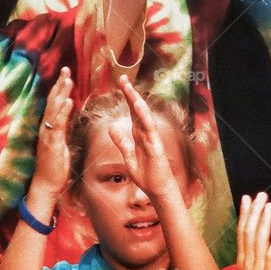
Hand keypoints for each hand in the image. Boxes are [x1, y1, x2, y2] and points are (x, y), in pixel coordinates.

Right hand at [31, 68, 73, 197]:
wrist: (46, 185)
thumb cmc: (54, 169)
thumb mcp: (61, 147)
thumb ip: (62, 132)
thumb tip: (67, 121)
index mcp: (49, 129)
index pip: (54, 105)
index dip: (59, 90)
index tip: (66, 76)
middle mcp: (46, 129)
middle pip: (52, 102)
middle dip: (59, 85)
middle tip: (66, 69)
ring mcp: (47, 135)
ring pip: (53, 110)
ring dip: (61, 93)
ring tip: (68, 79)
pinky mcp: (52, 143)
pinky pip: (57, 124)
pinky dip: (62, 112)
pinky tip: (68, 101)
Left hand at [108, 75, 180, 201]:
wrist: (159, 191)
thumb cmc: (147, 177)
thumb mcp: (129, 158)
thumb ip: (121, 143)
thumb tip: (111, 127)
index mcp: (139, 136)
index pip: (131, 113)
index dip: (126, 99)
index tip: (120, 84)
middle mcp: (147, 134)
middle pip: (137, 110)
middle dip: (130, 94)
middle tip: (122, 78)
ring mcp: (153, 139)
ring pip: (144, 117)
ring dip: (136, 102)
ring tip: (128, 88)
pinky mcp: (156, 147)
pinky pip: (150, 129)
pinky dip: (144, 118)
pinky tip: (138, 106)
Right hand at [237, 193, 270, 269]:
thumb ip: (266, 264)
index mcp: (245, 261)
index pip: (243, 232)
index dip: (246, 214)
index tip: (248, 199)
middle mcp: (248, 262)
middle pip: (249, 231)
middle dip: (255, 211)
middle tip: (260, 194)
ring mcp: (257, 268)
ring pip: (258, 239)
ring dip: (264, 221)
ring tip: (270, 204)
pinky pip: (270, 255)